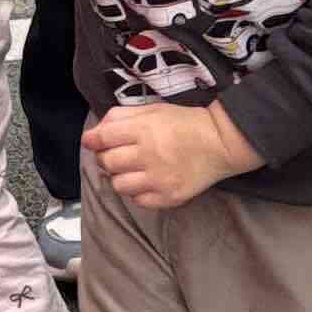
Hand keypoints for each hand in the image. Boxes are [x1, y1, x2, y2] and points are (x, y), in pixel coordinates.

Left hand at [84, 98, 261, 212]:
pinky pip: (139, 201)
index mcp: (143, 130)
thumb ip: (121, 116)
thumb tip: (95, 131)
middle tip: (115, 155)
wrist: (220, 142)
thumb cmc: (184, 123)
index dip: (92, 140)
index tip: (91, 141)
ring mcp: (159, 179)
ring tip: (131, 170)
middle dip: (105, 158)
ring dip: (120, 177)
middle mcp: (149, 155)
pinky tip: (146, 182)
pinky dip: (137, 192)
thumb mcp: (152, 109)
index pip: (103, 138)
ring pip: (119, 185)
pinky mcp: (169, 197)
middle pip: (108, 162)